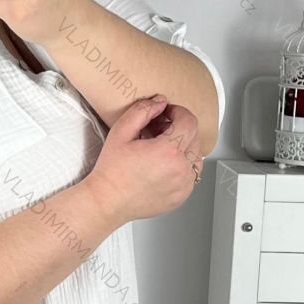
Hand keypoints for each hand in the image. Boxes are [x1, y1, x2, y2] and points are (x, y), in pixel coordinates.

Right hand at [83, 94, 203, 225]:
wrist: (108, 201)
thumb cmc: (112, 170)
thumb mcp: (121, 132)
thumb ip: (142, 111)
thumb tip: (160, 102)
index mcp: (168, 151)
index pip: (189, 122)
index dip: (179, 112)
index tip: (167, 113)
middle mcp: (180, 169)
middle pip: (194, 137)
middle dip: (179, 128)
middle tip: (159, 130)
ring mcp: (183, 185)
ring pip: (196, 156)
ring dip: (184, 147)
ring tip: (162, 149)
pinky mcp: (182, 196)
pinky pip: (191, 174)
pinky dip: (182, 165)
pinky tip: (163, 165)